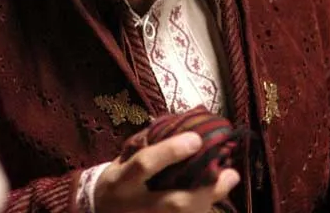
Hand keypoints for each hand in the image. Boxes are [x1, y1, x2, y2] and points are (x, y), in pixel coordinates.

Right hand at [94, 132, 240, 212]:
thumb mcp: (123, 159)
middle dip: (204, 189)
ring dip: (211, 200)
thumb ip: (146, 146)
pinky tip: (217, 194)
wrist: (100, 212)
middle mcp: (136, 206)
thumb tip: (181, 126)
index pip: (145, 164)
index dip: (170, 152)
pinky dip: (203, 208)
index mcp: (122, 181)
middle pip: (173, 203)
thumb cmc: (117, 180)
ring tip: (229, 178)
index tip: (196, 138)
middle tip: (228, 171)